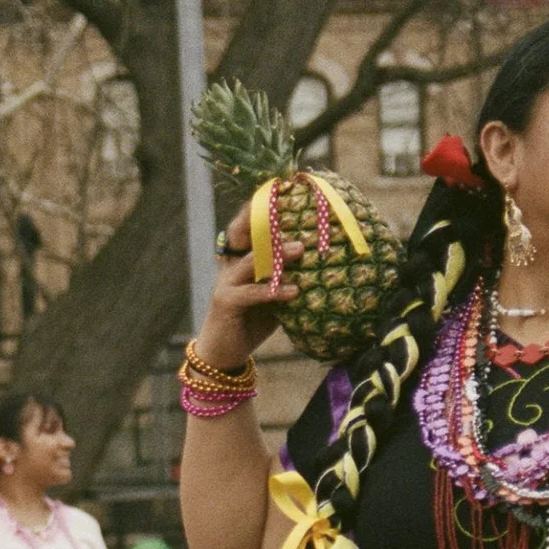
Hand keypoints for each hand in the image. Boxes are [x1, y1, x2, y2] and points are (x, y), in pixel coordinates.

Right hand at [192, 204, 299, 374]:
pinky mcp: (225, 302)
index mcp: (241, 260)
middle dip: (269, 222)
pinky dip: (273, 291)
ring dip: (276, 255)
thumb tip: (324, 265)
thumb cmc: (252, 321)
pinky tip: (294, 292)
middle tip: (295, 213)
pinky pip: (251, 292)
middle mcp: (230, 266)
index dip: (262, 210)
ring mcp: (225, 282)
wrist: (224, 353)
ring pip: (251, 262)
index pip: (249, 228)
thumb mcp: (275, 295)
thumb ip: (289, 278)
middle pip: (245, 236)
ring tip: (300, 250)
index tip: (286, 194)